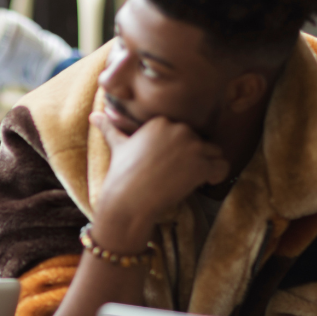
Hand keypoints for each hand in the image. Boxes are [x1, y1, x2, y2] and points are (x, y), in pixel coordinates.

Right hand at [90, 113, 228, 251]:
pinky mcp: (202, 165)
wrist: (128, 199)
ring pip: (215, 152)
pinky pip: (222, 168)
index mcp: (161, 121)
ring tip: (190, 179)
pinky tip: (202, 184)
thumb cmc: (122, 173)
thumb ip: (110, 128)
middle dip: (194, 157)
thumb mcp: (116, 145)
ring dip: (207, 166)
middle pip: (201, 140)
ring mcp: (192, 146)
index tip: (168, 164)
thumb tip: (94, 117)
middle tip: (178, 174)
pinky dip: (217, 177)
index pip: (184, 131)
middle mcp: (179, 128)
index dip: (179, 149)